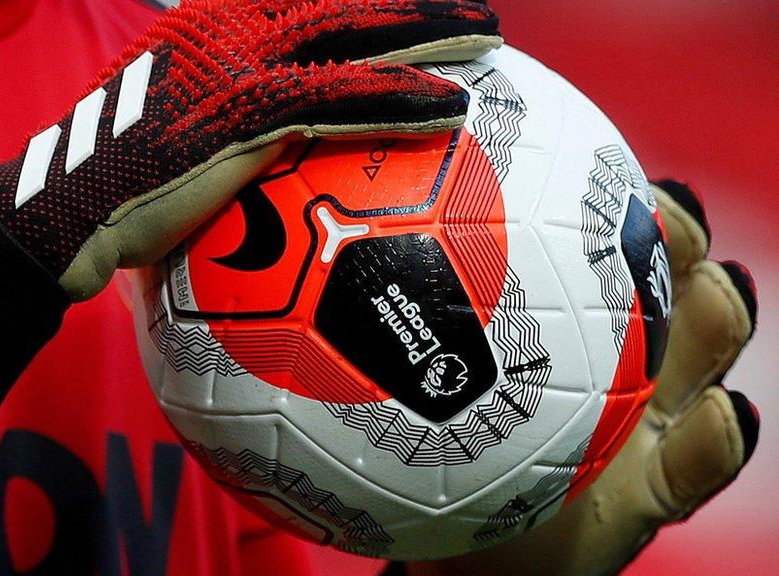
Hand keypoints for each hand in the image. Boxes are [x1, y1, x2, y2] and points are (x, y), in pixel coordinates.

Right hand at [0, 0, 501, 298]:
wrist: (66, 209)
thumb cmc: (118, 184)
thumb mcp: (172, 131)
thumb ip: (228, 121)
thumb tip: (270, 146)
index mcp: (213, 22)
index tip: (411, 1)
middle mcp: (226, 25)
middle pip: (340, 0)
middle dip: (411, 0)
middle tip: (473, 5)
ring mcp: (235, 62)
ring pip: (350, 33)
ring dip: (426, 30)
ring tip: (486, 33)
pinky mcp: (241, 111)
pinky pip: (338, 98)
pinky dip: (398, 100)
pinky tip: (449, 106)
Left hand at [407, 180, 759, 575]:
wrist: (449, 542)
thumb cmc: (426, 450)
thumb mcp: (394, 370)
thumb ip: (386, 301)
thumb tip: (338, 201)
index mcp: (563, 323)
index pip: (599, 246)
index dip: (613, 201)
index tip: (598, 170)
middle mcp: (613, 362)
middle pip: (664, 281)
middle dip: (676, 240)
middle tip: (658, 209)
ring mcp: (642, 424)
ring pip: (705, 353)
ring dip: (718, 316)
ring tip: (712, 287)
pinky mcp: (652, 494)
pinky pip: (702, 462)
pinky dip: (720, 438)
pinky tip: (719, 414)